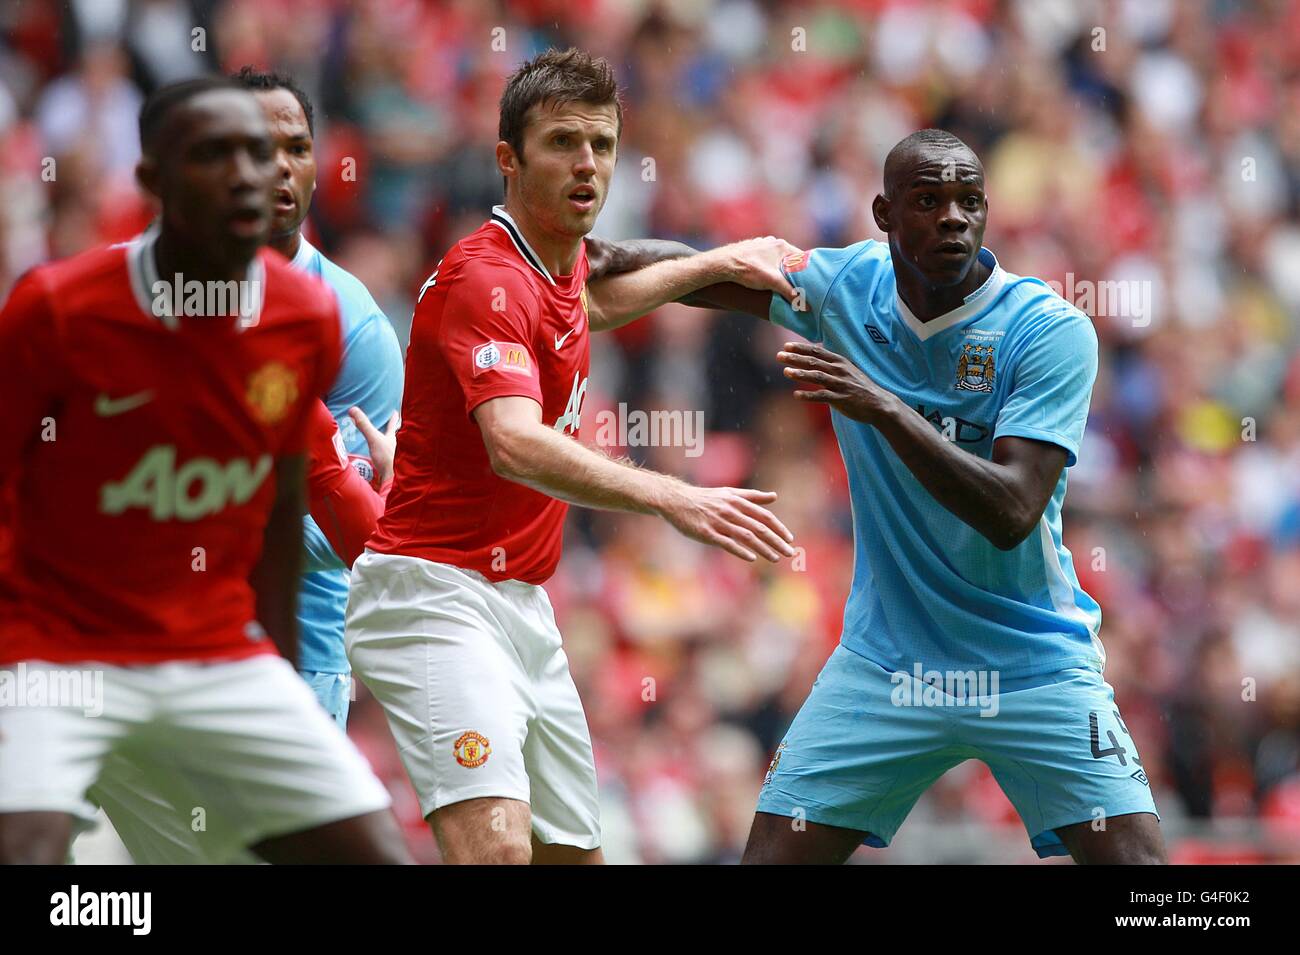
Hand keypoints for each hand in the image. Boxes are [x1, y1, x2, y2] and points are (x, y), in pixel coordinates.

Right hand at [348, 407, 399, 487]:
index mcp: (392, 438)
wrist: (393, 479)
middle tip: (384, 426)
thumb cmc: (387, 458)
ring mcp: (392, 456)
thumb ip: (364, 425)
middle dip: (388, 431)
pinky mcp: (388, 466)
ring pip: (388, 447)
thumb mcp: (374, 439)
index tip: (394, 411)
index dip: (392, 417)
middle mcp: (394, 446)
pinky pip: (383, 458)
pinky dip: (378, 457)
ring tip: (377, 442)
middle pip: (391, 436)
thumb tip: (353, 410)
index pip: (392, 424)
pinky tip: (373, 459)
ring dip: (383, 444)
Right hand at [657, 485, 794, 562]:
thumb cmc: (705, 498)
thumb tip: (774, 497)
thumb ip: (752, 496)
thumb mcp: (730, 493)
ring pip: (746, 537)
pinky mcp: (707, 533)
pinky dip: (740, 550)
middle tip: (789, 553)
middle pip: (759, 528)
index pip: (764, 516)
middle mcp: (730, 511)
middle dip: (776, 541)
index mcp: (737, 501)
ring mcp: (718, 522)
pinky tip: (751, 558)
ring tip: (775, 558)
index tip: (790, 539)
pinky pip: (727, 543)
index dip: (778, 528)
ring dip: (763, 549)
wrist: (676, 501)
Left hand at [711, 236, 803, 302]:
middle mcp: (773, 241)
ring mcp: (761, 244)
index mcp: (782, 246)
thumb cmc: (748, 271)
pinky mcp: (751, 249)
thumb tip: (806, 306)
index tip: (810, 282)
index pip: (802, 258)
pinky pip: (765, 258)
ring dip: (780, 269)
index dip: (807, 271)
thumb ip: (790, 293)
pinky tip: (764, 276)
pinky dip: (768, 266)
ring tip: (780, 283)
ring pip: (777, 258)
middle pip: (790, 258)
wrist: (721, 264)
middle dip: (793, 271)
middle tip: (796, 285)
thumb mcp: (772, 283)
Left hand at [776, 341, 894, 423]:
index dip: (801, 348)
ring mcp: (840, 385)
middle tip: (779, 355)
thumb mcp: (848, 370)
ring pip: (817, 376)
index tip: (786, 346)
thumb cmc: (860, 387)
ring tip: (786, 372)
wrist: (879, 404)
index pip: (817, 351)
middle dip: (795, 358)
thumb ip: (832, 363)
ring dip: (800, 373)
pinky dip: (809, 395)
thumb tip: (816, 354)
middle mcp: (839, 371)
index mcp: (840, 362)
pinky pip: (822, 396)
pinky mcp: (841, 399)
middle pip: (814, 361)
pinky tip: (796, 395)